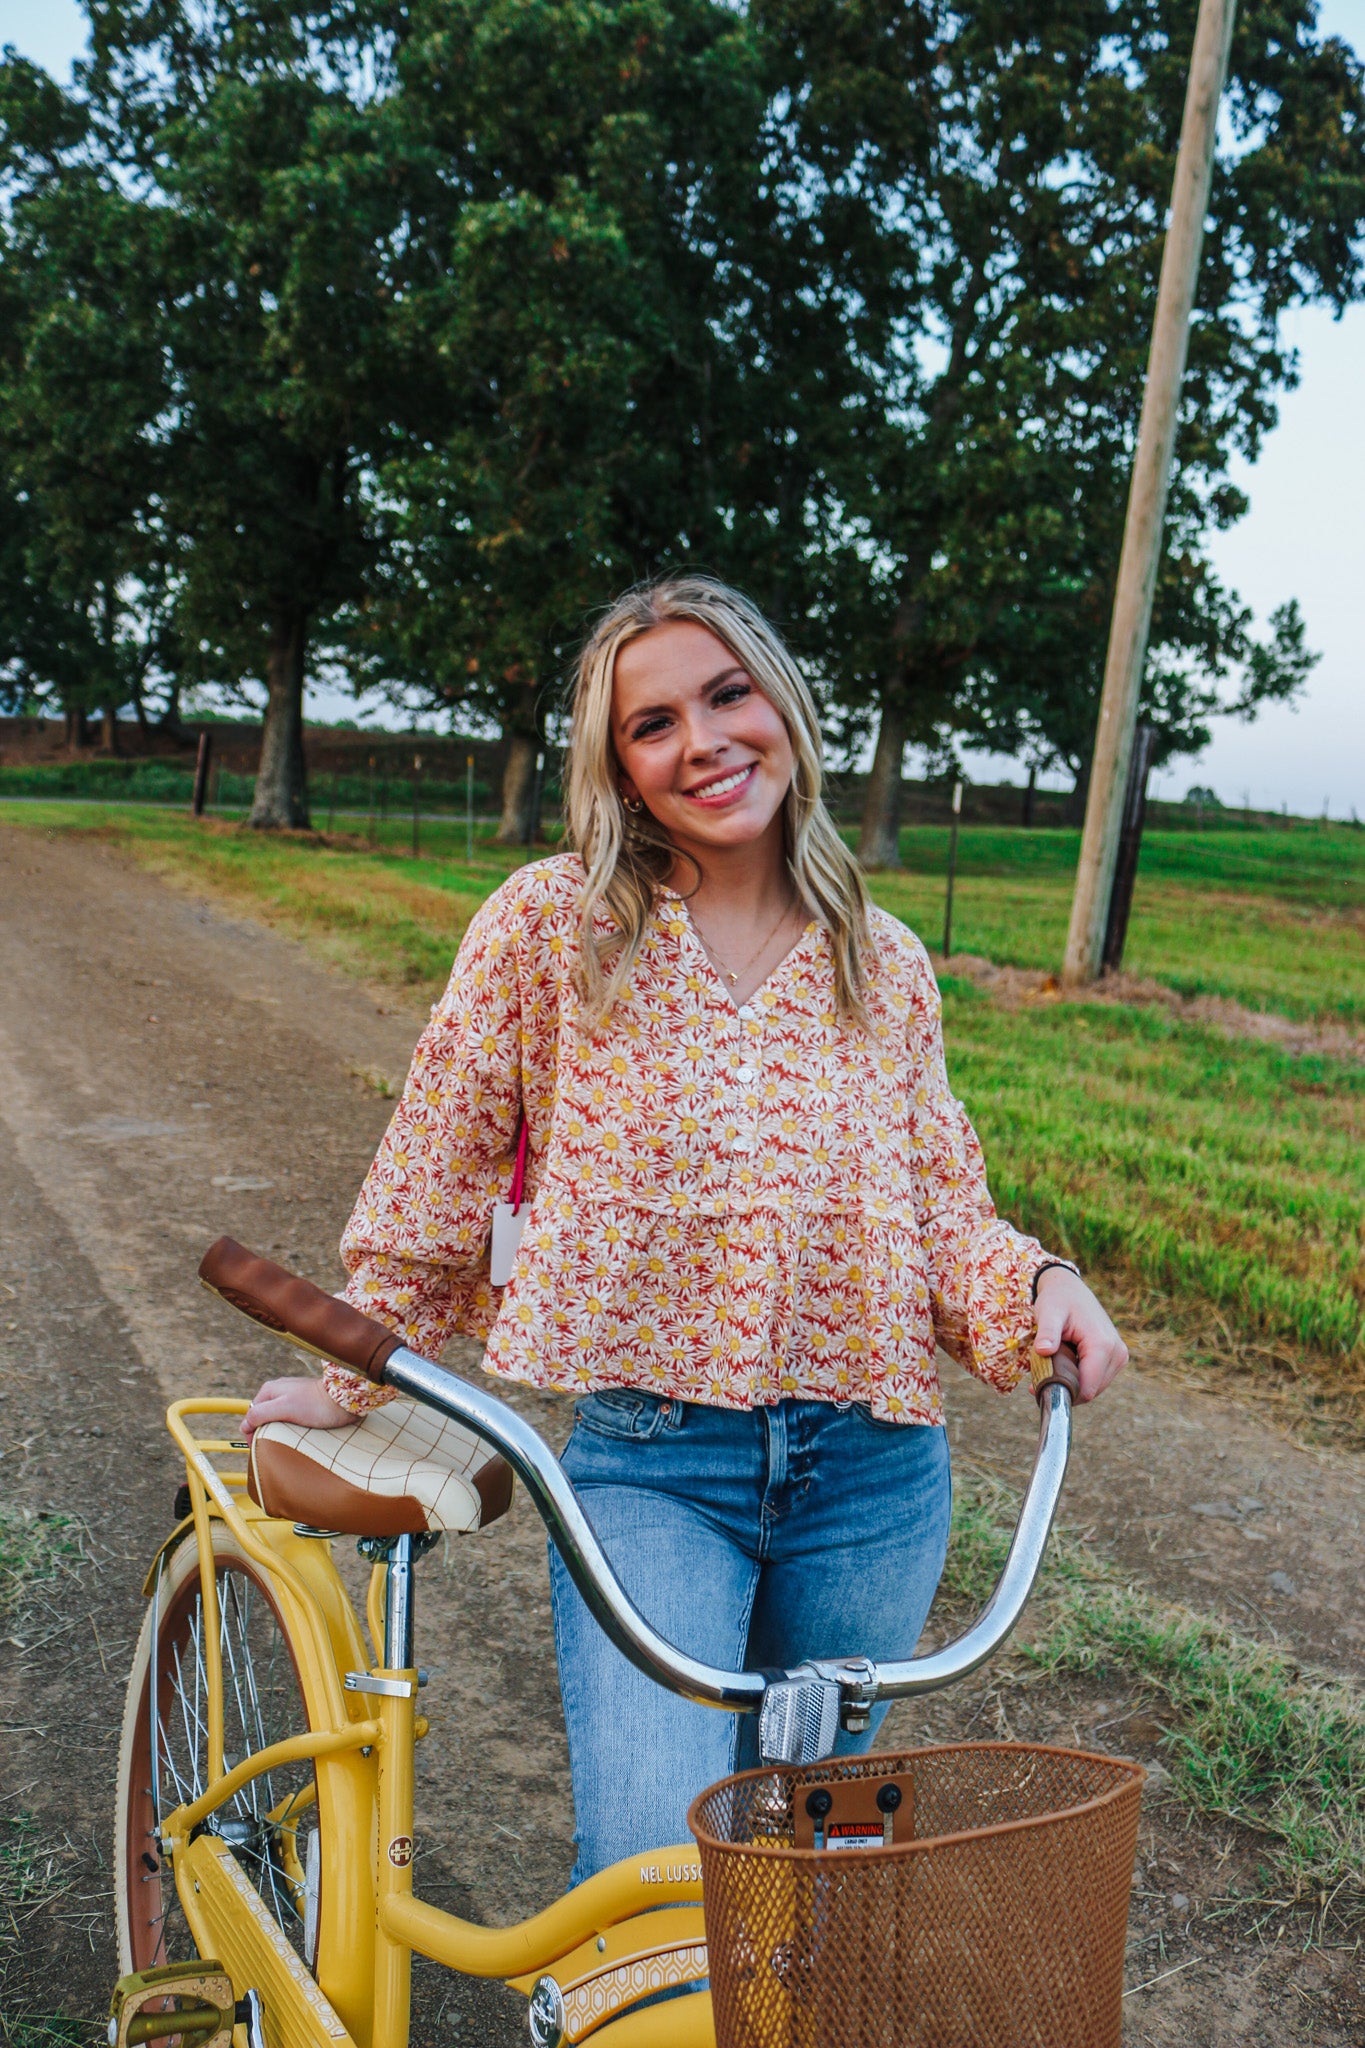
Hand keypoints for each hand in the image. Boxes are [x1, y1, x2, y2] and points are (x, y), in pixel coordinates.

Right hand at [243, 1375, 351, 1439]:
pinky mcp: (306, 1403)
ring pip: (277, 1418)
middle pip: (263, 1417)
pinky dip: (290, 1428)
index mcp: (270, 1390)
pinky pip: (291, 1418)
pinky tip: (297, 1434)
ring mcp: (293, 1396)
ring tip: (285, 1441)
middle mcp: (280, 1391)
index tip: (258, 1447)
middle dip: (264, 1432)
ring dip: (278, 1431)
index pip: (251, 1415)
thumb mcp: (283, 1408)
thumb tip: (244, 1425)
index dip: (251, 1433)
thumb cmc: (316, 1404)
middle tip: (271, 1446)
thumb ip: (260, 1414)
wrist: (345, 1399)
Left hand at [1033, 1268, 1127, 1404]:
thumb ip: (1048, 1332)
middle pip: (1091, 1391)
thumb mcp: (1049, 1313)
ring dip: (1072, 1382)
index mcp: (1103, 1345)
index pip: (1088, 1389)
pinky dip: (1079, 1377)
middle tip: (1040, 1374)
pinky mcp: (1117, 1358)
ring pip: (1094, 1387)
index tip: (1038, 1388)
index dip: (1064, 1393)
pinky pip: (1096, 1379)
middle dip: (1066, 1388)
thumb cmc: (1058, 1300)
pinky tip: (1065, 1362)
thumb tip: (1044, 1350)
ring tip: (1053, 1363)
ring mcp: (1119, 1356)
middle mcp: (1117, 1353)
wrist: (1071, 1289)